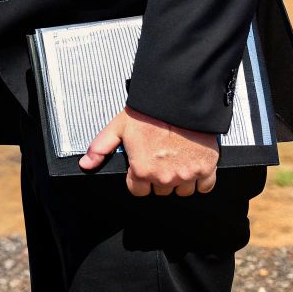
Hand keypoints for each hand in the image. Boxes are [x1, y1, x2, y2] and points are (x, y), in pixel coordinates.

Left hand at [79, 107, 219, 195]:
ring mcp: (187, 175)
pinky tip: (192, 165)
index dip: (138, 179)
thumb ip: (100, 148)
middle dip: (158, 178)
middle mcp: (165, 177)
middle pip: (160, 191)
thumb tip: (86, 165)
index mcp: (142, 170)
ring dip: (179, 180)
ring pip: (182, 190)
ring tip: (175, 161)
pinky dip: (200, 180)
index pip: (138, 191)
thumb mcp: (117, 127)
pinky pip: (204, 186)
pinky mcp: (207, 169)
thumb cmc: (148, 114)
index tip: (142, 167)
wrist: (179, 101)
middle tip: (159, 159)